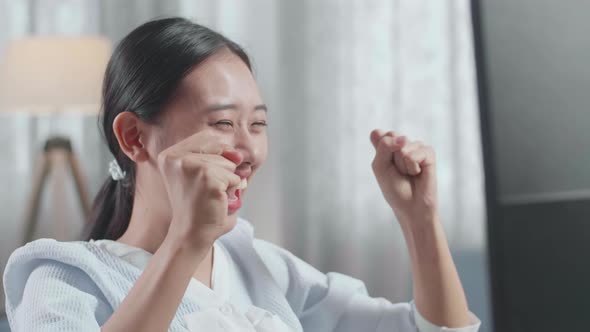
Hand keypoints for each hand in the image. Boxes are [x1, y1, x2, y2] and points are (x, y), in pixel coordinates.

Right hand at [157, 130, 242, 248]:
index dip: (218, 154)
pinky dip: (231, 191)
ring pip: (229, 164)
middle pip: (220, 148)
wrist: (190, 233)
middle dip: (223, 169)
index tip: (206, 177)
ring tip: (209, 195)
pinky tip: (215, 200)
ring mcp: (191, 166)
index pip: (207, 138)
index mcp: (170, 155)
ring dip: (227, 182)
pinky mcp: (208, 177)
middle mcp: (176, 157)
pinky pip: (235, 178)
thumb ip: (217, 157)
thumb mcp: (199, 173)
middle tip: (205, 189)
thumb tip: (238, 155)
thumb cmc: (196, 206)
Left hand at [370, 129, 438, 224]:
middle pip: (391, 137)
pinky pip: (417, 152)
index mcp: (386, 145)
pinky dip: (413, 166)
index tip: (384, 165)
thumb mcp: (380, 166)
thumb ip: (385, 146)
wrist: (411, 206)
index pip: (377, 134)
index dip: (379, 149)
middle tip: (397, 172)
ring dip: (402, 165)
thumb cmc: (394, 188)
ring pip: (403, 146)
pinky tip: (417, 173)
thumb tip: (404, 138)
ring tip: (408, 174)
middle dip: (391, 158)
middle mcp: (401, 144)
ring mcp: (416, 147)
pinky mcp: (428, 153)